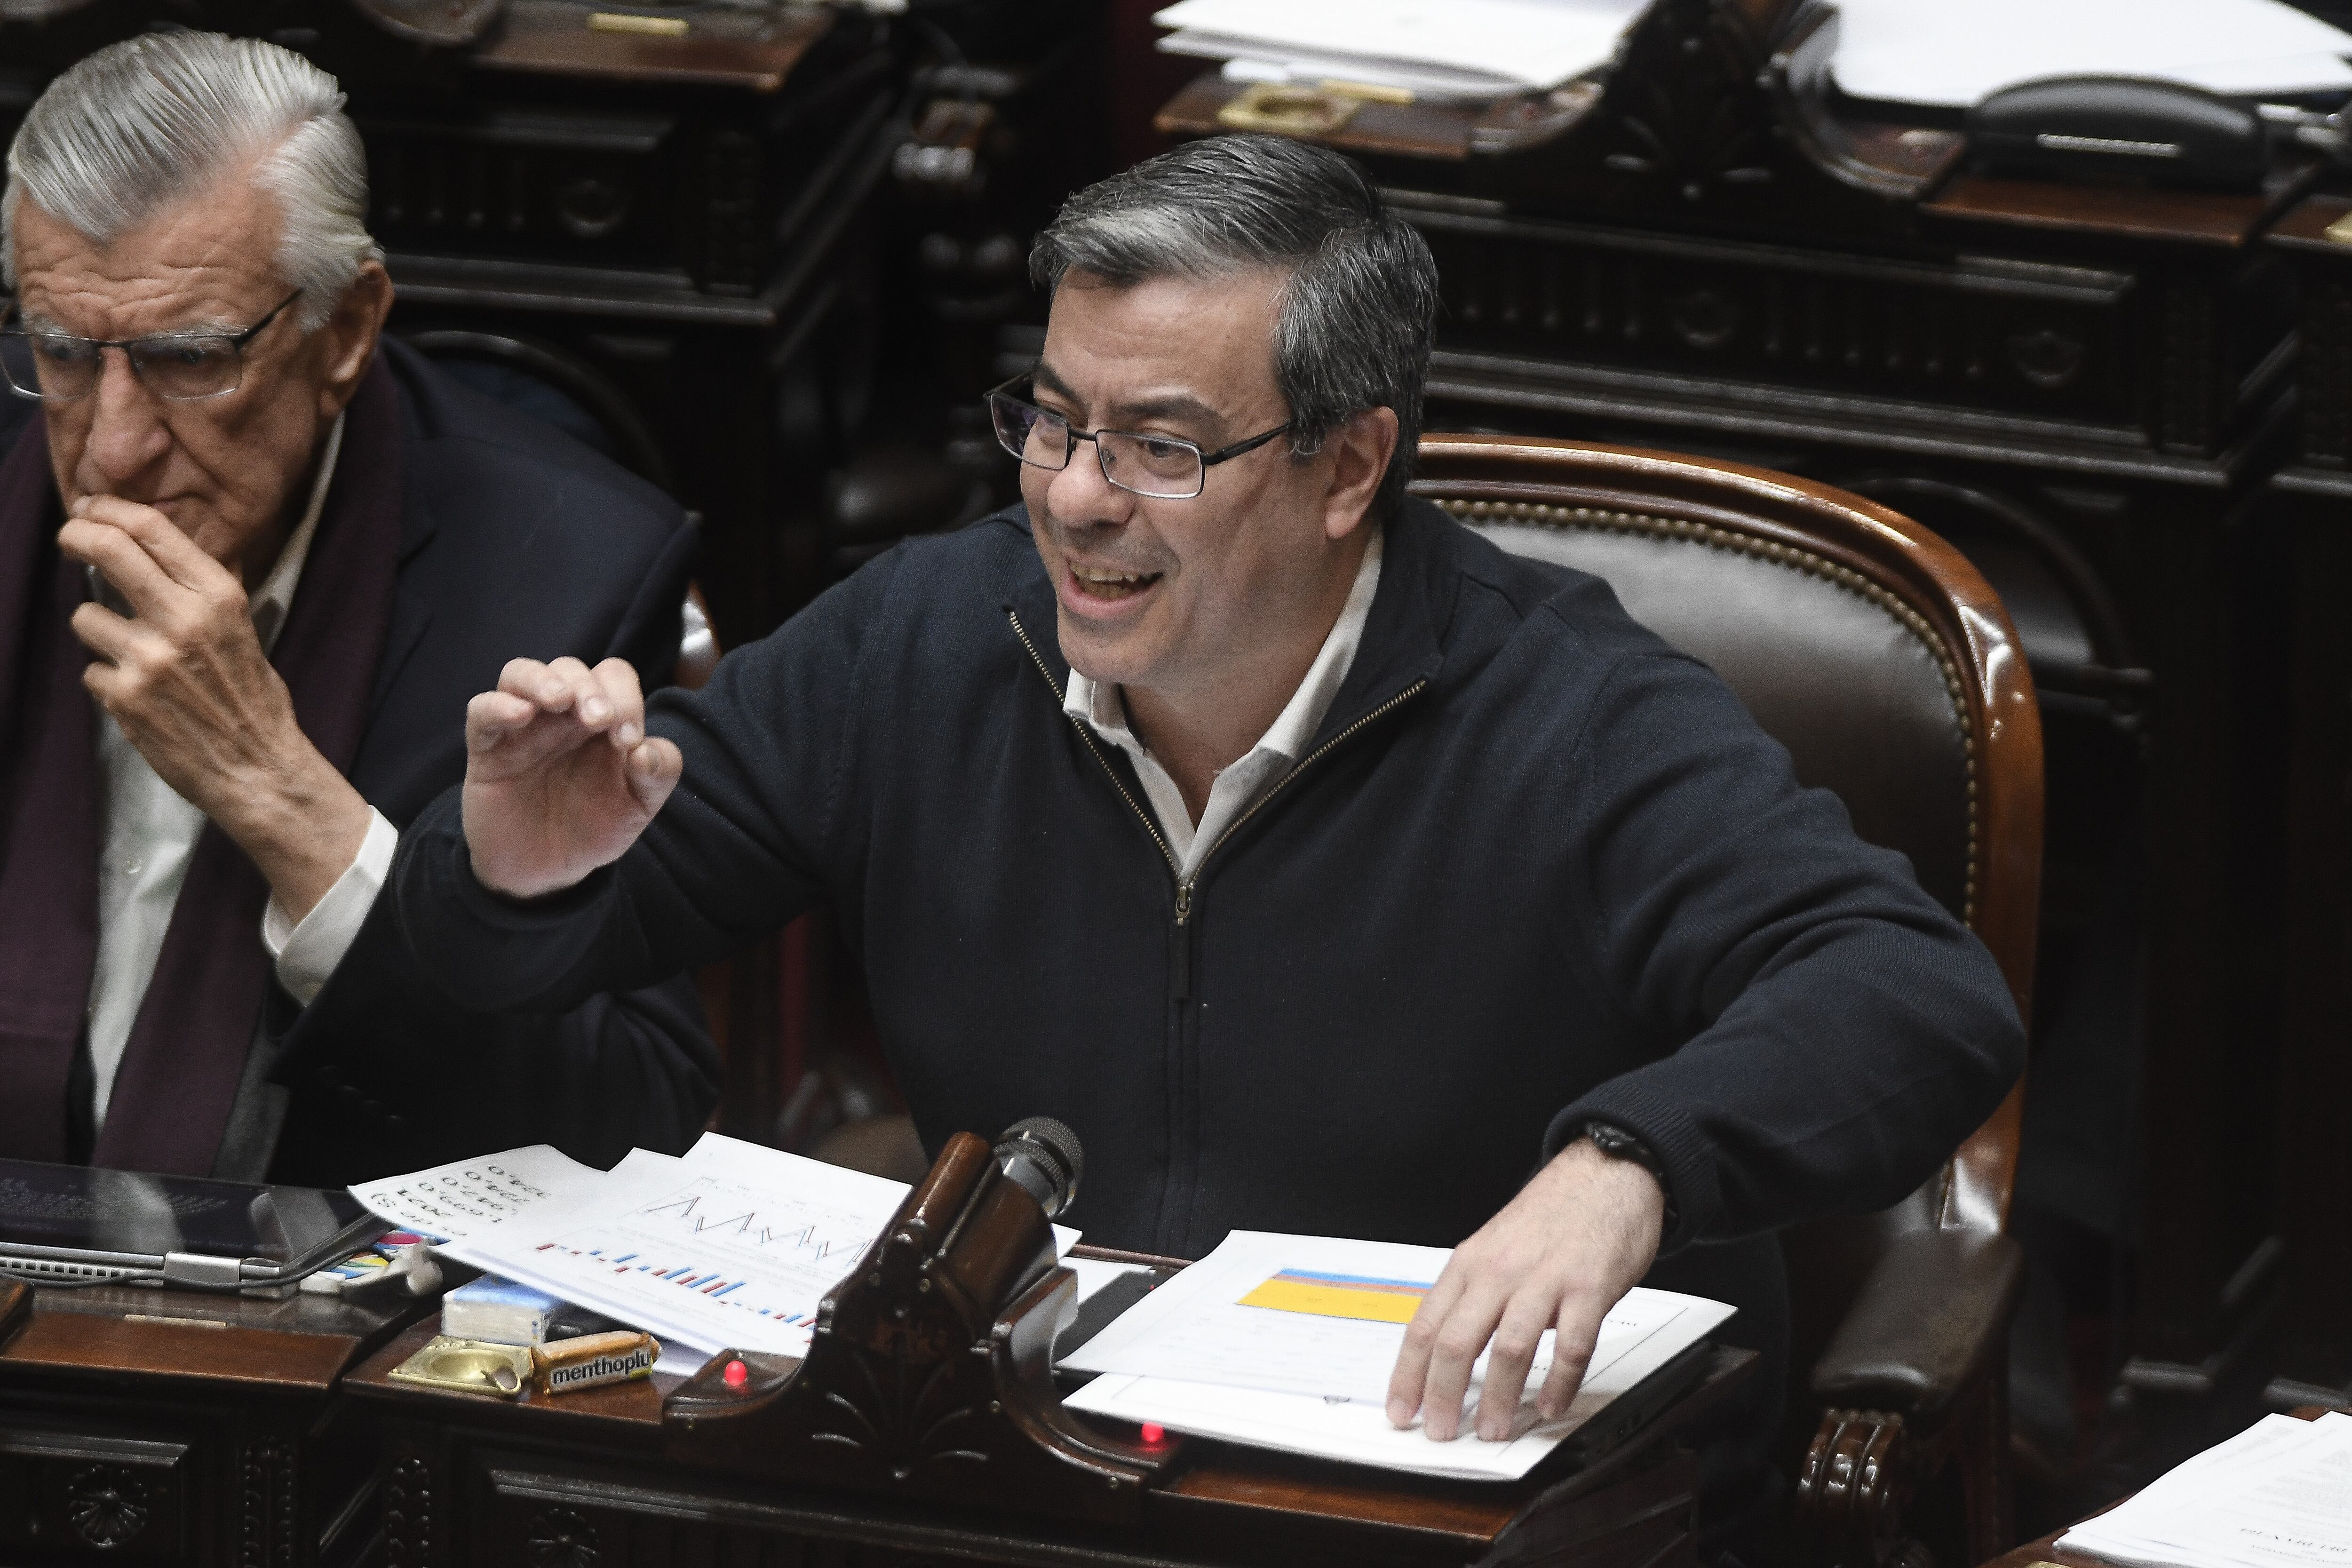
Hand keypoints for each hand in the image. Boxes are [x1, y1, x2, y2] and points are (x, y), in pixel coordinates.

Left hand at [58, 495, 368, 922]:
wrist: (259, 769)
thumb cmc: (253, 700)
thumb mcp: (244, 630)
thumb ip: (206, 589)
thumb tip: (168, 546)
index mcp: (219, 597)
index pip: (151, 528)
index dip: (109, 509)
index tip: (91, 508)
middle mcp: (183, 620)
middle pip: (107, 548)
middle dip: (77, 534)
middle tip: (70, 536)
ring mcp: (149, 658)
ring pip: (85, 617)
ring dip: (99, 634)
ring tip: (133, 657)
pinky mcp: (125, 697)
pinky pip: (91, 672)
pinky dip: (110, 683)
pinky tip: (141, 698)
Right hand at [462, 655, 681, 897]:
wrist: (546, 870)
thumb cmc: (593, 826)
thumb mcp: (638, 805)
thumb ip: (658, 774)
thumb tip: (648, 750)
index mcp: (601, 720)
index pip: (613, 677)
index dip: (625, 697)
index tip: (629, 742)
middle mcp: (560, 716)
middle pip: (570, 669)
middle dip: (588, 688)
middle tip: (599, 721)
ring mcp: (521, 729)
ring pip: (520, 674)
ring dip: (542, 679)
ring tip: (560, 699)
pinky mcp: (486, 750)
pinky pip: (481, 710)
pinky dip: (498, 705)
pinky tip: (520, 715)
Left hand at [1386, 1138, 1666, 1440]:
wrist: (1605, 1173)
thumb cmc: (1551, 1216)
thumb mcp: (1494, 1247)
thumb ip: (1474, 1294)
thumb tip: (1448, 1352)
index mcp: (1469, 1263)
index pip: (1424, 1326)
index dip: (1407, 1375)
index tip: (1401, 1410)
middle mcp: (1499, 1271)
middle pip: (1457, 1341)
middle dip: (1443, 1395)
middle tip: (1442, 1431)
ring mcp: (1544, 1279)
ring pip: (1510, 1349)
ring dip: (1500, 1398)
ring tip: (1494, 1429)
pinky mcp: (1588, 1287)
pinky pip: (1572, 1346)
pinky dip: (1560, 1383)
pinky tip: (1552, 1405)